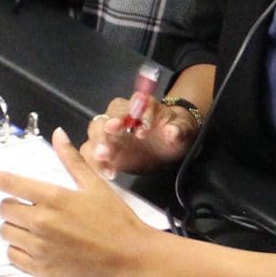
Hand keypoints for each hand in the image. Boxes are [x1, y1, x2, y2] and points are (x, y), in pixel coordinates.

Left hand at [0, 129, 169, 276]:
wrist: (131, 259)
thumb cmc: (117, 222)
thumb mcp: (96, 185)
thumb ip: (72, 160)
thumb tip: (58, 135)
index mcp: (54, 197)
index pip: (11, 183)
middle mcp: (42, 222)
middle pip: (5, 209)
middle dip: (13, 205)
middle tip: (30, 208)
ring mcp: (40, 247)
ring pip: (6, 232)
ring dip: (15, 227)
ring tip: (37, 228)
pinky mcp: (42, 269)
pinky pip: (13, 256)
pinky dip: (18, 249)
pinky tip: (36, 246)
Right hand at [82, 94, 199, 179]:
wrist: (167, 147)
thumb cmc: (175, 132)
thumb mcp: (183, 130)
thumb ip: (179, 129)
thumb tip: (172, 131)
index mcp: (142, 105)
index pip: (133, 104)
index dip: (134, 115)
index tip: (141, 132)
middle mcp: (121, 115)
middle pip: (106, 117)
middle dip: (105, 131)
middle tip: (107, 147)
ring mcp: (110, 132)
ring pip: (95, 133)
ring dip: (96, 145)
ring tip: (103, 158)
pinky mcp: (106, 149)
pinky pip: (92, 152)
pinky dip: (95, 161)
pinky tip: (108, 173)